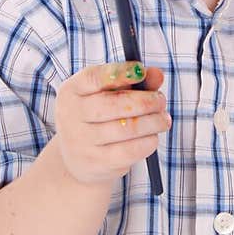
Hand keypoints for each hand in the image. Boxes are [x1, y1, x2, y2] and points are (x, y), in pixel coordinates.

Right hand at [53, 61, 171, 185]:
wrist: (77, 157)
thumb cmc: (98, 116)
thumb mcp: (109, 93)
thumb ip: (133, 81)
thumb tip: (157, 74)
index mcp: (71, 90)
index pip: (94, 77)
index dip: (120, 72)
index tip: (142, 71)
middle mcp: (70, 115)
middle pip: (114, 104)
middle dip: (145, 101)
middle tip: (161, 101)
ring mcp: (80, 142)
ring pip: (126, 128)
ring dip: (153, 122)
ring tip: (163, 119)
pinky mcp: (94, 163)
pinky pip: (129, 151)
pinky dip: (147, 142)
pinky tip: (153, 137)